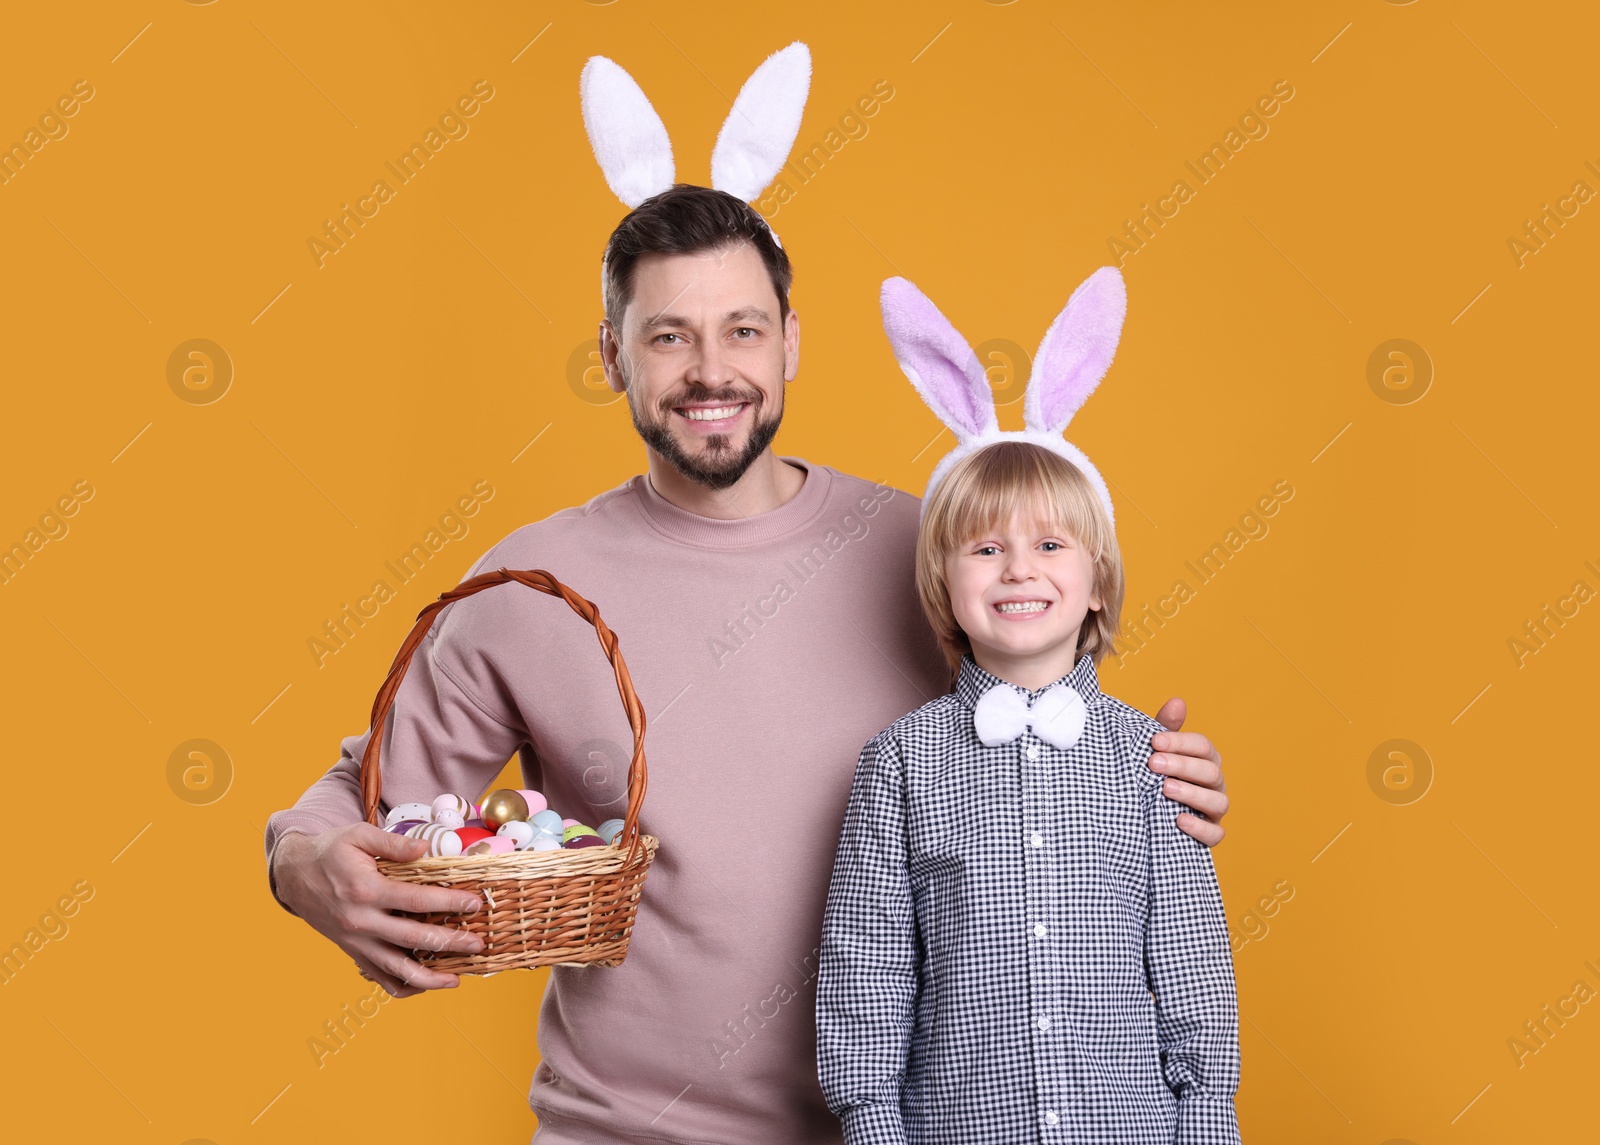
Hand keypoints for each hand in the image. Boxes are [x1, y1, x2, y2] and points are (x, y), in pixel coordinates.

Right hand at [271, 823, 484, 995]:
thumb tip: (425, 849)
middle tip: (478, 944)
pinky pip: (379, 978)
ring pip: (396, 970)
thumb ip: (393, 842)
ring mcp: (356, 942)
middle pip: (413, 940)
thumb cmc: (330, 852)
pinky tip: (425, 984)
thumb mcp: (358, 835)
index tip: (474, 904)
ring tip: (456, 980)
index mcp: (366, 890)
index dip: (449, 904)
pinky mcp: (353, 952)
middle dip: (450, 944)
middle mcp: (361, 921)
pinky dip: (403, 986)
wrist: (293, 876)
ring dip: (429, 979)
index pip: (416, 901)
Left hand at [1148, 697, 1227, 846]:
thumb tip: (1177, 701)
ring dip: (1191, 794)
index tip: (1154, 741)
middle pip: (1210, 772)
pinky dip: (1200, 828)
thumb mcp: (1158, 751)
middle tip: (1153, 763)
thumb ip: (1167, 728)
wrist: (1146, 810)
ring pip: (1217, 802)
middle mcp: (1216, 783)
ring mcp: (1215, 809)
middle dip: (1182, 766)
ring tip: (1165, 788)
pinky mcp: (1210, 832)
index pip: (1203, 746)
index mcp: (1206, 759)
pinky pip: (1215, 834)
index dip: (1180, 742)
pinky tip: (1179, 820)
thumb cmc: (1156, 773)